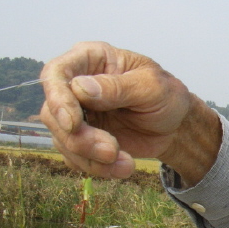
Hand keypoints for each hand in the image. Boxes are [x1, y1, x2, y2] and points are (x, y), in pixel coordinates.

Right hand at [40, 42, 220, 182]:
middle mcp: (75, 85)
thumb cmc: (166, 96)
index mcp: (91, 59)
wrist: (175, 125)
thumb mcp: (151, 87)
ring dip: (90, 158)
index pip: (55, 73)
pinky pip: (74, 158)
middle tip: (112, 151)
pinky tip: (122, 166)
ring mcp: (76, 113)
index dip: (57, 99)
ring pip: (62, 139)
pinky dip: (96, 167)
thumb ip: (117, 87)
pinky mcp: (81, 139)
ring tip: (125, 163)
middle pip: (53, 113)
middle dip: (80, 139)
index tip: (73, 124)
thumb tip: (79, 88)